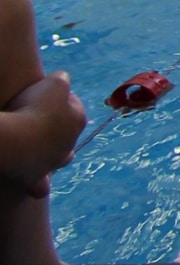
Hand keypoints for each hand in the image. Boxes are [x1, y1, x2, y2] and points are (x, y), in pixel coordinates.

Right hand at [0, 72, 85, 194]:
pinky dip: (39, 184)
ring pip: (59, 160)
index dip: (59, 98)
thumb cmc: (35, 109)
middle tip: (39, 120)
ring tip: (38, 148)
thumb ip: (61, 79)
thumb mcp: (53, 83)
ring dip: (52, 154)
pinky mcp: (34, 180)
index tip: (46, 94)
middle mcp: (69, 145)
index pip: (73, 106)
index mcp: (78, 121)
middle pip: (67, 135)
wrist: (16, 141)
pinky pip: (40, 186)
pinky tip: (36, 183)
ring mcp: (52, 164)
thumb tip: (63, 78)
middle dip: (58, 127)